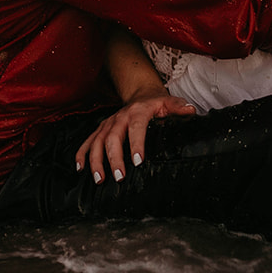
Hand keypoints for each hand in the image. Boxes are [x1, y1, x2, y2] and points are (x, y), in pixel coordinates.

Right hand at [75, 92, 196, 182]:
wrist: (140, 93)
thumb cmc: (156, 102)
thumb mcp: (169, 102)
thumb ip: (179, 107)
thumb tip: (191, 111)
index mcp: (137, 112)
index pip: (136, 128)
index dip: (136, 144)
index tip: (138, 161)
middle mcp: (119, 117)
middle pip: (113, 138)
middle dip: (114, 158)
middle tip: (119, 176)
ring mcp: (108, 124)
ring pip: (97, 141)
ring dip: (96, 160)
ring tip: (99, 179)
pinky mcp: (100, 129)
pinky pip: (88, 141)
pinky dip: (82, 154)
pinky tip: (80, 168)